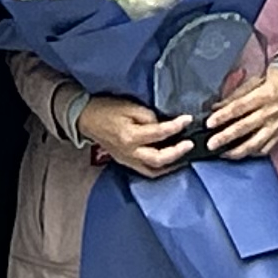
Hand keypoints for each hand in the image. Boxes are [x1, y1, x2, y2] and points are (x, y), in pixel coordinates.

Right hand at [77, 94, 199, 176]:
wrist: (87, 119)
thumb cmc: (108, 109)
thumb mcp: (130, 106)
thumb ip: (149, 117)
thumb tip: (164, 126)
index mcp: (130, 136)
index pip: (159, 133)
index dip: (176, 126)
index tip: (188, 119)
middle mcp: (130, 153)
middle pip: (158, 159)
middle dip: (177, 152)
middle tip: (191, 144)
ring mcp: (127, 160)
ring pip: (153, 170)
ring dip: (171, 165)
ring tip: (185, 156)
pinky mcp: (126, 162)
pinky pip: (146, 171)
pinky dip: (160, 168)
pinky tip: (170, 163)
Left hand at [200, 67, 277, 161]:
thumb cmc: (269, 83)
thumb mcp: (252, 83)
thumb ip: (234, 97)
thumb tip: (215, 108)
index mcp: (263, 95)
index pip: (239, 107)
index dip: (223, 116)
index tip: (209, 123)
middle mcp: (270, 112)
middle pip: (245, 127)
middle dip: (226, 137)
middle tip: (211, 144)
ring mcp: (276, 126)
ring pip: (255, 143)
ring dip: (237, 151)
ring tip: (222, 153)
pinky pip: (265, 149)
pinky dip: (251, 153)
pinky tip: (240, 154)